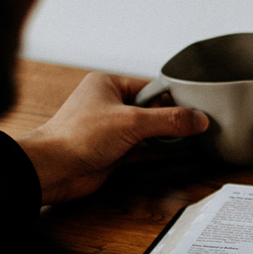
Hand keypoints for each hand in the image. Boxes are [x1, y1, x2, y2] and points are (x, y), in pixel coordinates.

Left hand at [16, 72, 208, 204]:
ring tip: (195, 139)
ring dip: (167, 138)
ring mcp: (111, 130)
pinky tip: (179, 153)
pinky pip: (143, 150)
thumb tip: (198, 119)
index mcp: (108, 85)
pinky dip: (160, 152)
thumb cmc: (77, 136)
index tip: (197, 108)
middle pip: (152, 110)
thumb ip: (168, 121)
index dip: (174, 98)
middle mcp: (109, 105)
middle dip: (172, 120)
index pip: (151, 88)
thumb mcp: (131, 122)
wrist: (53, 169)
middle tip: (199, 126)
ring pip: (148, 131)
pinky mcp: (113, 152)